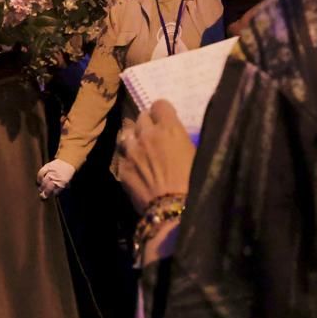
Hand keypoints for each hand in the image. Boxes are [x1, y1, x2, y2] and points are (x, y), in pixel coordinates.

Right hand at [36, 158, 74, 199]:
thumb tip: (53, 193)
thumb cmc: (67, 173)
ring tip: (41, 189)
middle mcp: (56, 177)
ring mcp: (51, 172)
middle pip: (48, 187)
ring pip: (44, 181)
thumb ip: (60, 188)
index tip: (47, 197)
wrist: (67, 161)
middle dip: (45, 192)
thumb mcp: (67, 182)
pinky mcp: (47, 166)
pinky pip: (41, 173)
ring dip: (42, 186)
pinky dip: (39, 177)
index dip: (50, 195)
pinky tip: (39, 180)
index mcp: (62, 183)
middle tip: (42, 195)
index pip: (54, 192)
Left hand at [116, 100, 195, 214]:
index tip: (166, 120)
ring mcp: (131, 151)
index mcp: (169, 128)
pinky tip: (134, 167)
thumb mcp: (195, 154)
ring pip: (127, 132)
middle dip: (148, 124)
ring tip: (139, 147)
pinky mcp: (121, 168)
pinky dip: (127, 157)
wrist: (173, 212)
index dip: (162, 112)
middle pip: (142, 117)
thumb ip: (181, 139)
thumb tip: (177, 137)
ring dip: (133, 137)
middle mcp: (147, 134)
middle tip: (154, 135)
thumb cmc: (194, 183)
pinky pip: (121, 155)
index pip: (159, 105)